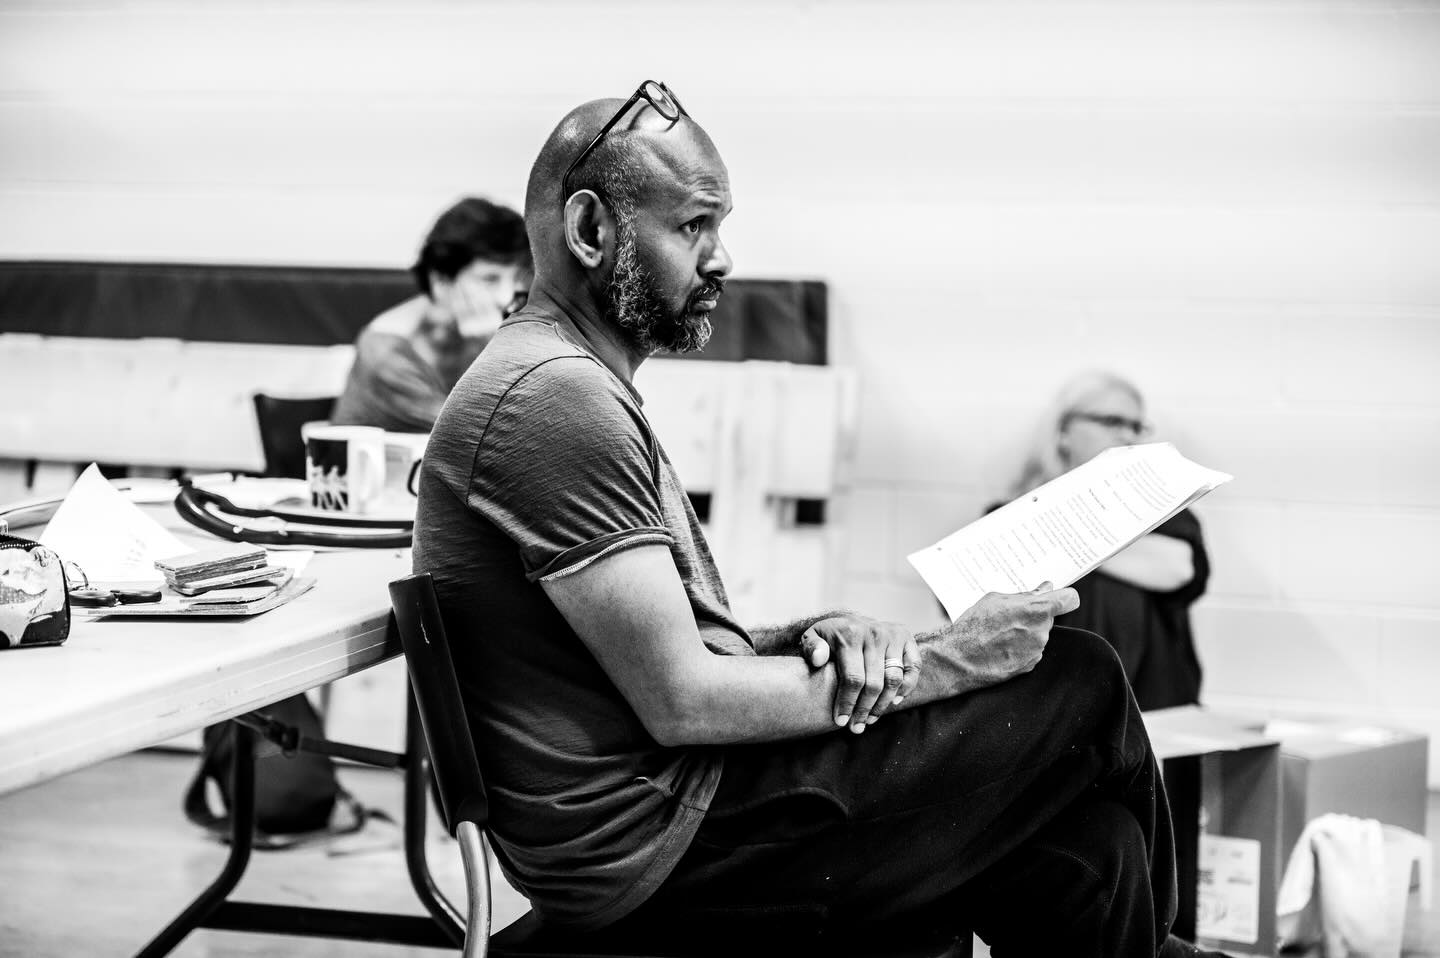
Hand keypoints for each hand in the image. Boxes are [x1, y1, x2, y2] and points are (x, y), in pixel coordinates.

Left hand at [799, 614, 919, 733]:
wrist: (851, 619)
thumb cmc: (830, 636)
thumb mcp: (813, 637)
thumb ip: (811, 647)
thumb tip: (818, 659)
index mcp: (850, 634)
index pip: (852, 678)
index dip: (847, 703)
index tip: (841, 721)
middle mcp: (874, 634)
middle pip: (874, 683)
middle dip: (864, 710)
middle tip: (856, 727)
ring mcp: (892, 635)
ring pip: (893, 680)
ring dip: (883, 704)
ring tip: (870, 719)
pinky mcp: (906, 638)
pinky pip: (913, 667)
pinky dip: (908, 687)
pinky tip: (894, 701)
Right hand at [946, 582, 1078, 688]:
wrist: (959, 659)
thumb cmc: (974, 625)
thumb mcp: (996, 600)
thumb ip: (1025, 595)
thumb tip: (1045, 589)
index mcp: (1036, 609)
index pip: (1069, 599)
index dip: (1064, 597)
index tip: (1058, 597)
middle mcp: (1042, 631)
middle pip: (1049, 617)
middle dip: (1035, 615)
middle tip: (1011, 616)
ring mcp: (1037, 650)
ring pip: (1039, 634)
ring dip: (1026, 632)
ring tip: (1001, 633)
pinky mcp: (1030, 665)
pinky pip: (1032, 650)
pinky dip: (1021, 647)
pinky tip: (1001, 647)